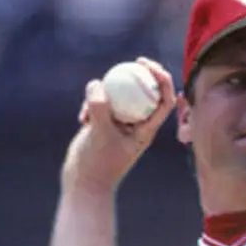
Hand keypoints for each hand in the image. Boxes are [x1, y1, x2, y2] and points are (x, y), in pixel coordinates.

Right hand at [61, 57, 176, 196]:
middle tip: (133, 61)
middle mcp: (136, 125)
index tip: (148, 66)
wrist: (83, 184)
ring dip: (105, 94)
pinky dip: (90, 106)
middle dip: (142, 74)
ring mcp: (119, 124)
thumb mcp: (99, 134)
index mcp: (146, 130)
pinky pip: (100, 104)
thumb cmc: (97, 165)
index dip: (162, 79)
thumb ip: (99, 108)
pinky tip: (81, 120)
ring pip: (119, 96)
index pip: (164, 100)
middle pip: (146, 92)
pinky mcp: (103, 125)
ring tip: (90, 111)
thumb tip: (96, 84)